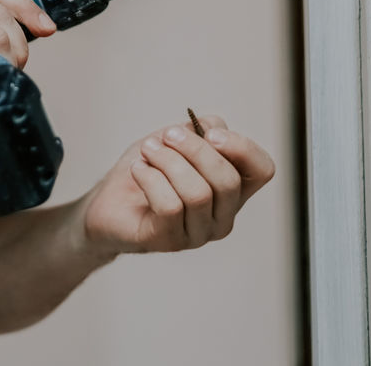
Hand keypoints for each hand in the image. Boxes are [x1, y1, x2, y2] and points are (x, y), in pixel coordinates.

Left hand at [79, 114, 274, 255]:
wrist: (108, 200)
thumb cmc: (148, 169)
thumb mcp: (176, 138)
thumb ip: (202, 130)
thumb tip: (213, 129)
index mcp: (233, 189)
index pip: (262, 170)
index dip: (242, 148)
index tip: (210, 133)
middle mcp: (222, 215)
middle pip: (227, 180)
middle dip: (194, 149)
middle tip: (166, 136)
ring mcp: (198, 233)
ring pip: (197, 193)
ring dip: (167, 161)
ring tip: (148, 150)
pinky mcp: (169, 241)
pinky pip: (169, 206)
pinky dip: (151, 178)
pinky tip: (138, 169)